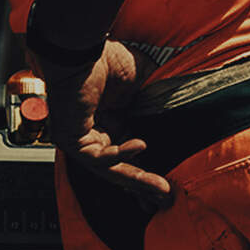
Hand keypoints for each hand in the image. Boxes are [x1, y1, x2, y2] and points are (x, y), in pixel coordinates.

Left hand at [31, 38, 173, 208]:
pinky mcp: (71, 138)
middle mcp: (94, 132)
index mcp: (109, 120)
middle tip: (164, 200)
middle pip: (119, 168)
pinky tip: (140, 146)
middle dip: (142, 186)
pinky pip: (97, 157)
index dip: (146, 171)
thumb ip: (155, 102)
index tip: (166, 186)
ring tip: (160, 188)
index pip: (128, 154)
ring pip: (108, 169)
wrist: (81, 49)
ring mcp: (80, 138)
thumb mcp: (143, 83)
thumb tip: (177, 115)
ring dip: (135, 179)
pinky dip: (119, 154)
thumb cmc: (106, 59)